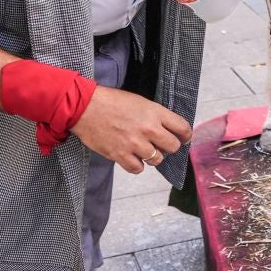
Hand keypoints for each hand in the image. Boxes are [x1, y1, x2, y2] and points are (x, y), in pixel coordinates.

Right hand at [71, 86, 193, 174]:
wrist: (84, 107)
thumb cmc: (110, 101)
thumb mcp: (140, 102)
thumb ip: (155, 115)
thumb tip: (167, 128)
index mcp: (155, 112)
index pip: (183, 128)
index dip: (186, 135)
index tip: (183, 138)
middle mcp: (148, 129)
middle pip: (173, 147)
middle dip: (169, 147)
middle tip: (162, 144)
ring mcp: (134, 143)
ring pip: (157, 159)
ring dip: (152, 156)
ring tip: (143, 149)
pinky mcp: (119, 155)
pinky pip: (137, 168)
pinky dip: (136, 165)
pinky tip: (132, 157)